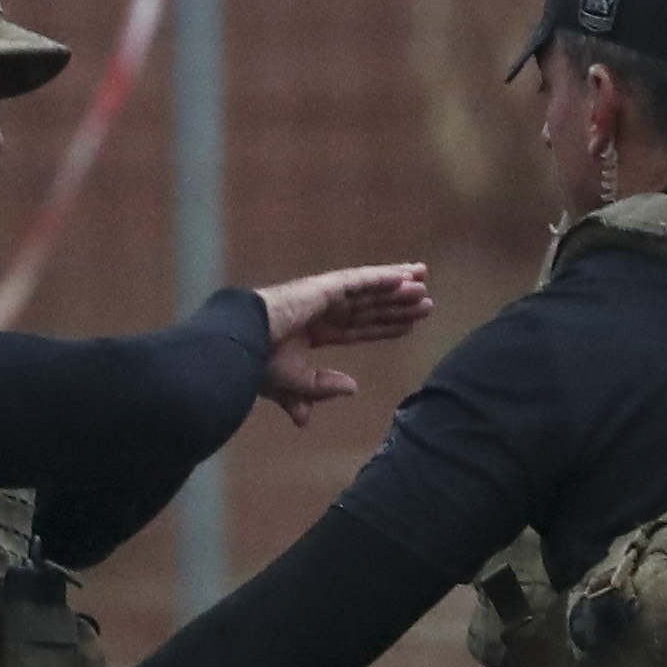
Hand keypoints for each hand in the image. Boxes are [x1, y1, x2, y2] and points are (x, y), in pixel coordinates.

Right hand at [250, 261, 432, 426]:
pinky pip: (359, 281)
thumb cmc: (258, 365)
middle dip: (398, 304)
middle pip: (370, 306)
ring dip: (397, 287)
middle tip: (427, 302)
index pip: (358, 329)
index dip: (384, 327)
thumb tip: (352, 389)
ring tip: (424, 282)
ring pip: (369, 291)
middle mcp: (320, 311)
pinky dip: (381, 278)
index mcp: (313, 332)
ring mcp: (321, 297)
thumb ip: (322, 388)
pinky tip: (403, 277)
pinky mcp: (322, 288)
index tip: (410, 326)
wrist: (239, 347)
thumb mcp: (295, 386)